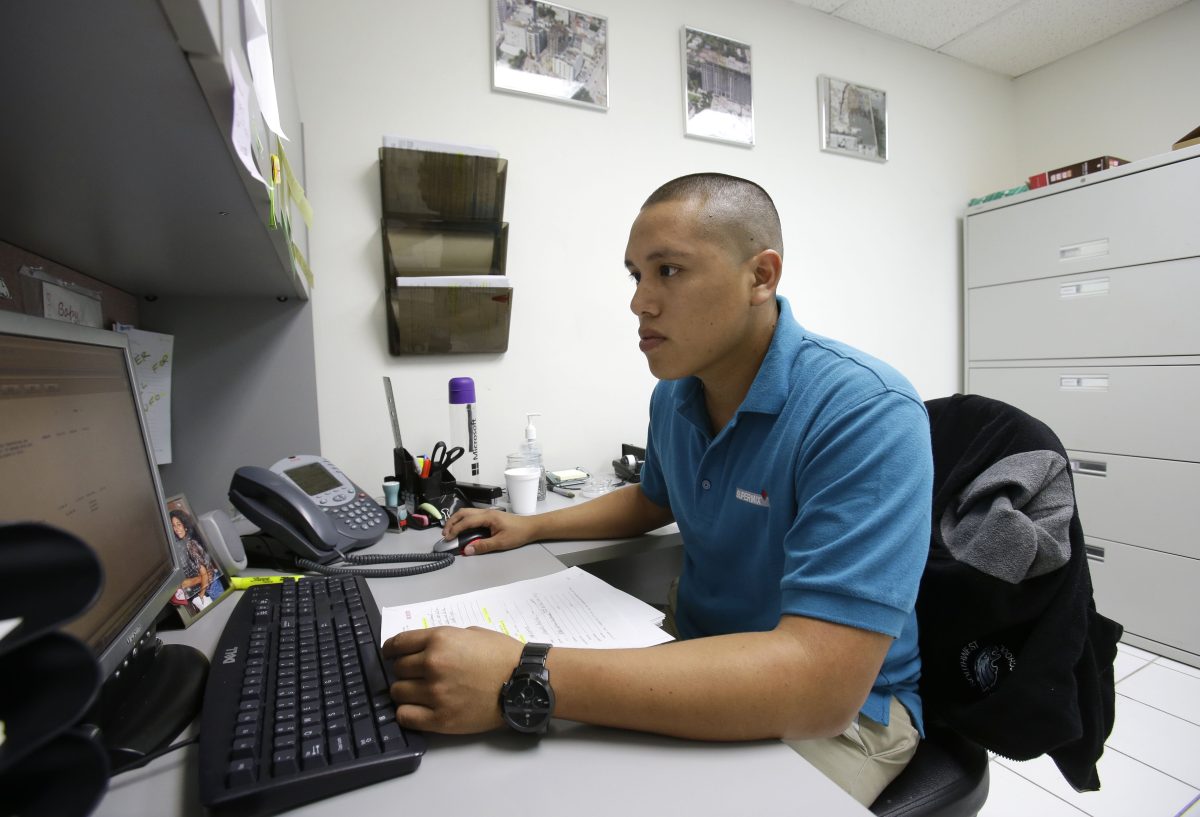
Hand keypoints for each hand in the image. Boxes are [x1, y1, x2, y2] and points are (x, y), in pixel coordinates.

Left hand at [383, 626, 523, 732]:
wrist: (524, 683)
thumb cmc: (502, 655)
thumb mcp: (470, 633)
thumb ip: (442, 640)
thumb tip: (420, 649)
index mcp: (439, 640)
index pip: (397, 644)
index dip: (391, 650)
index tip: (391, 655)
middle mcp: (432, 665)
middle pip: (397, 669)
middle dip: (404, 670)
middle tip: (415, 675)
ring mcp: (435, 693)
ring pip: (397, 692)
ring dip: (405, 691)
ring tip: (418, 692)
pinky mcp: (440, 719)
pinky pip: (405, 716)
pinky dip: (407, 712)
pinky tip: (418, 708)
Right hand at [441, 507, 538, 555]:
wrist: (531, 527)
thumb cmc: (518, 534)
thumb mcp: (501, 543)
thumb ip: (483, 546)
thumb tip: (467, 550)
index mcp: (487, 517)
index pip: (466, 521)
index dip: (455, 529)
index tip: (448, 538)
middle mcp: (486, 512)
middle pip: (463, 513)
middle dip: (452, 522)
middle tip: (445, 534)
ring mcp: (488, 513)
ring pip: (467, 513)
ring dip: (457, 520)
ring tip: (450, 531)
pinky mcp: (490, 516)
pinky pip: (472, 516)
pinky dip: (463, 521)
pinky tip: (462, 529)